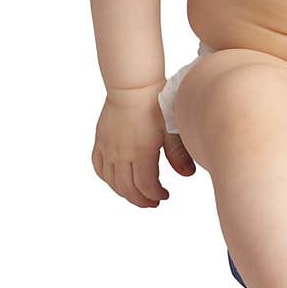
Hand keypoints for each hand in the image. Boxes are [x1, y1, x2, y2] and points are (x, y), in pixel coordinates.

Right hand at [91, 87, 195, 207]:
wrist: (133, 85)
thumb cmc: (155, 103)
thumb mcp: (171, 128)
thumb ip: (178, 154)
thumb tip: (187, 175)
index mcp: (140, 151)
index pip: (145, 185)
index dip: (155, 195)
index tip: (164, 195)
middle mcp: (121, 153)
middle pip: (127, 188)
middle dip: (140, 199)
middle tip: (152, 202)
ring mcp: (108, 147)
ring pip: (111, 181)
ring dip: (124, 192)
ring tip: (137, 194)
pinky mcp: (100, 140)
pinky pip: (98, 167)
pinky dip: (107, 178)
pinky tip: (116, 180)